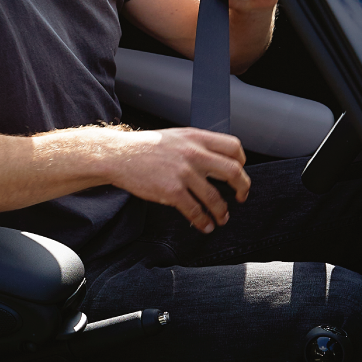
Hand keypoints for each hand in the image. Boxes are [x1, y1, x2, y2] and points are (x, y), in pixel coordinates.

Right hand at [111, 127, 249, 232]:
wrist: (118, 155)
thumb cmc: (144, 147)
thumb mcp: (175, 136)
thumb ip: (195, 145)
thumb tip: (215, 159)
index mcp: (195, 137)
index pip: (233, 147)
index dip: (242, 162)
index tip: (239, 173)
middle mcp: (193, 153)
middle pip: (233, 172)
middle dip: (243, 188)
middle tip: (241, 197)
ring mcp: (183, 173)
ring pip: (216, 198)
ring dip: (222, 212)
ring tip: (221, 218)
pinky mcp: (172, 191)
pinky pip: (195, 211)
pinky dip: (203, 221)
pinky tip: (204, 225)